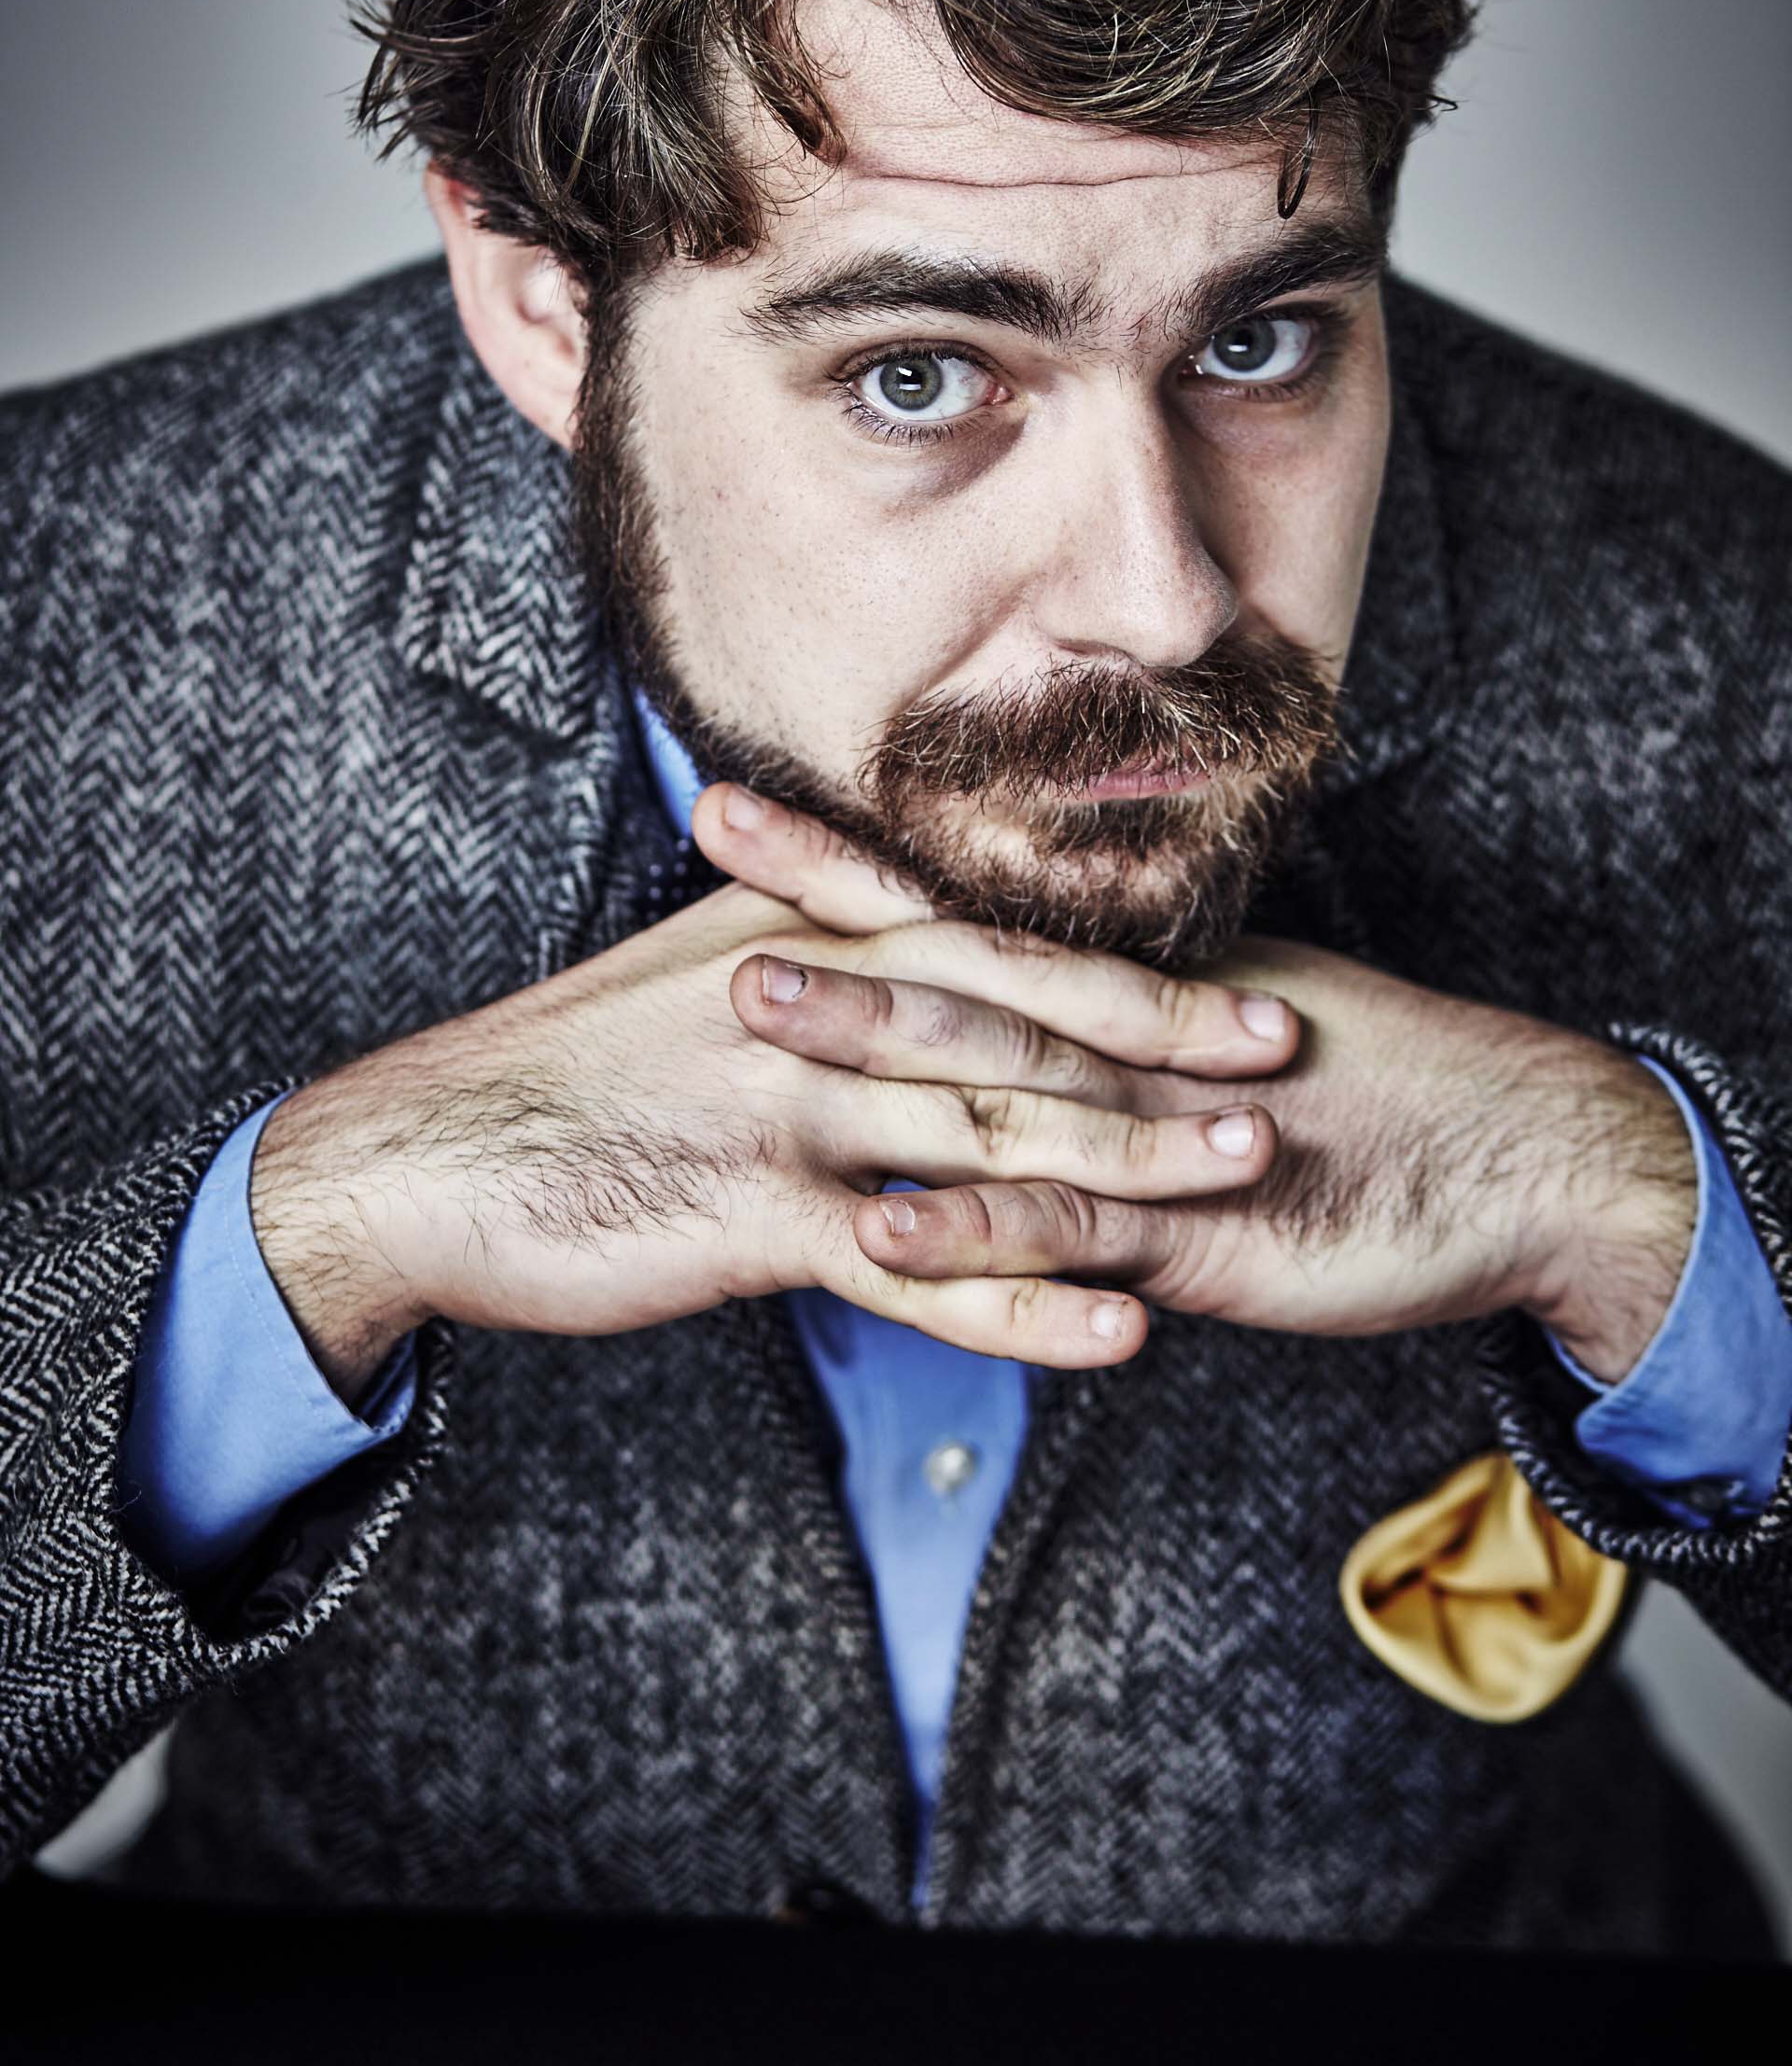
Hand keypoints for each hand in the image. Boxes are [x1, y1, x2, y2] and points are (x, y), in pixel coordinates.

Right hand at [249, 799, 1298, 1401]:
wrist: (428, 1151)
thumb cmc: (570, 1072)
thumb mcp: (692, 973)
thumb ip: (806, 949)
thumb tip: (904, 945)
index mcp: (803, 936)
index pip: (991, 939)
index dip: (1120, 958)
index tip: (1232, 966)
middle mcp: (811, 1005)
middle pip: (1020, 1019)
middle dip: (1164, 1039)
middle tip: (1288, 1057)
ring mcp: (788, 1108)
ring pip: (991, 1131)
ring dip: (1129, 1156)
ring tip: (1249, 1176)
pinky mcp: (756, 1217)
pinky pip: (920, 1268)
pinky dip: (1025, 1303)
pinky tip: (1118, 1331)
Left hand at [699, 802, 1698, 1382]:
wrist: (1517, 1156)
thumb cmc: (1368, 1107)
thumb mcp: (1215, 1060)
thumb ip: (1109, 1050)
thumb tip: (1010, 1041)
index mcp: (1122, 991)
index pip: (957, 908)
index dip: (840, 864)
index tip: (727, 812)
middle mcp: (1126, 1035)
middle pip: (956, 959)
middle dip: (827, 915)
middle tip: (704, 850)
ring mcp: (1151, 1126)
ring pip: (994, 1074)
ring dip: (873, 1041)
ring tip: (753, 1014)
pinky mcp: (1191, 1225)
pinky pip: (1065, 1225)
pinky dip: (972, 1228)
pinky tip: (877, 1233)